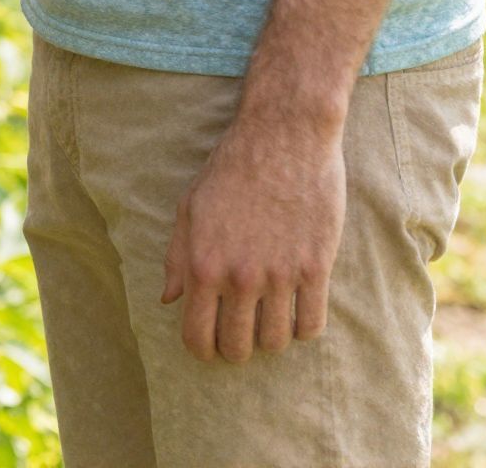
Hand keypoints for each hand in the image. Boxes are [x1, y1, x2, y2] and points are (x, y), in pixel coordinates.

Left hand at [161, 112, 345, 361]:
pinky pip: (311, 325)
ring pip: (276, 342)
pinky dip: (302, 327)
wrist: (284, 135)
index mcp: (203, 263)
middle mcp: (240, 276)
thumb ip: (177, 257)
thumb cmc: (232, 166)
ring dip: (270, 337)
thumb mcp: (191, 206)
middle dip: (236, 348)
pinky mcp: (316, 268)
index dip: (201, 349)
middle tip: (241, 333)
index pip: (197, 336)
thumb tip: (169, 299)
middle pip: (238, 348)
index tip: (209, 344)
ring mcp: (280, 275)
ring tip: (268, 316)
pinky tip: (296, 309)